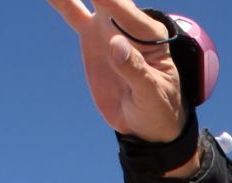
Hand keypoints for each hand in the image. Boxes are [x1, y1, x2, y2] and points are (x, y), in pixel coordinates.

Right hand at [46, 0, 186, 143]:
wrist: (146, 122)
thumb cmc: (158, 107)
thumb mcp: (152, 94)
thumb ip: (136, 70)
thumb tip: (117, 44)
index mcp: (149, 36)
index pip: (126, 12)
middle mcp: (128, 24)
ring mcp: (108, 27)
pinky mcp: (91, 37)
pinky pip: (73, 13)